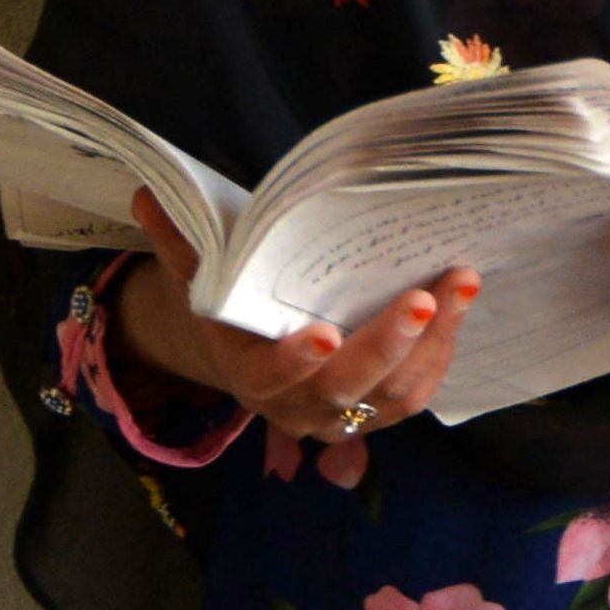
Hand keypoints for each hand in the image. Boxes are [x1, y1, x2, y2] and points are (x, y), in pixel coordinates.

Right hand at [110, 189, 481, 442]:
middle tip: (420, 296)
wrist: (256, 350)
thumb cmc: (234, 305)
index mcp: (247, 374)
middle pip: (345, 389)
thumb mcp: (202, 272)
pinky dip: (442, 351)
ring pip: (393, 394)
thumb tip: (149, 194)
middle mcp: (295, 407)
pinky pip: (417, 393)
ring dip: (433, 342)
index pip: (270, 378)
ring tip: (460, 283)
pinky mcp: (379, 410)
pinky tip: (459, 304)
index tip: (323, 334)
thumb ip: (181, 238)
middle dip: (387, 344)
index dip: (295, 362)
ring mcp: (342, 415)